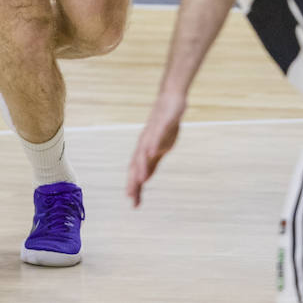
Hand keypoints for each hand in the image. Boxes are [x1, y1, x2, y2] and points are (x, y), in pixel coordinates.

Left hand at [127, 92, 185, 206]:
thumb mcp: (160, 147)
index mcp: (145, 150)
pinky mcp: (162, 123)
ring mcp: (152, 133)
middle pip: (137, 164)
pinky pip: (156, 135)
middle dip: (134, 182)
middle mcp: (145, 143)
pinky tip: (152, 153)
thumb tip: (144, 178)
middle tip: (131, 198)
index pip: (138, 171)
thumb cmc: (165, 124)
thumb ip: (152, 162)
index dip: (135, 187)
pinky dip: (153, 145)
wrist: (171, 99)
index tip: (134, 204)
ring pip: (144, 152)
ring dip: (142, 167)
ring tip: (141, 181)